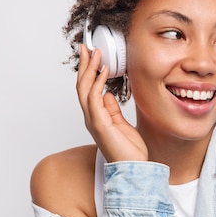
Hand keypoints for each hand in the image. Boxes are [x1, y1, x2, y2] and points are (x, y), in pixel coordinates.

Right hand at [76, 44, 147, 161]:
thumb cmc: (129, 151)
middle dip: (84, 65)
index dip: (88, 71)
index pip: (87, 89)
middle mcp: (91, 117)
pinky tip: (103, 71)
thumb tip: (107, 94)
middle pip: (82, 86)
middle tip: (87, 47)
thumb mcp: (121, 124)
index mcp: (96, 117)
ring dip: (90, 69)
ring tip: (96, 53)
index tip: (92, 55)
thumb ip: (112, 110)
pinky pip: (95, 100)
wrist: (133, 169)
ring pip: (85, 90)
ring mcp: (94, 121)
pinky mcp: (100, 125)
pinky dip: (98, 83)